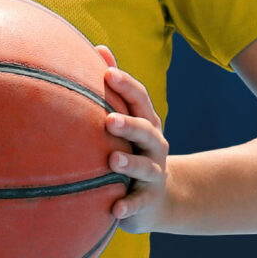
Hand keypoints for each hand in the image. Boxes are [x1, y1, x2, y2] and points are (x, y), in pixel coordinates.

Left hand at [97, 47, 169, 233]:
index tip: (107, 73)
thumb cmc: (132, 149)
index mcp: (147, 123)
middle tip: (108, 120)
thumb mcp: (128, 119)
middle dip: (129, 125)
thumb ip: (115, 89)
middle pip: (146, 131)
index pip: (141, 100)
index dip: (126, 86)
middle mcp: (154, 147)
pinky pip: (139, 205)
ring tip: (112, 161)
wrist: (158, 198)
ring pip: (145, 167)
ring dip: (129, 164)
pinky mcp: (147, 202)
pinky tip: (115, 210)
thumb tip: (98, 47)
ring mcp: (153, 175)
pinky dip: (128, 207)